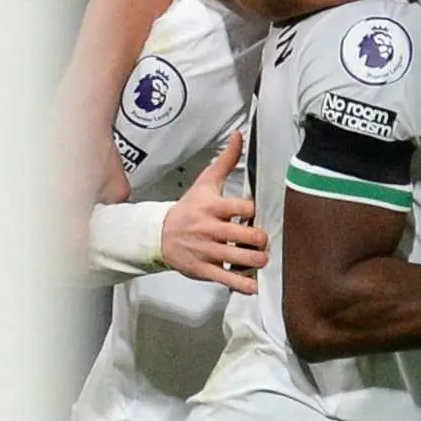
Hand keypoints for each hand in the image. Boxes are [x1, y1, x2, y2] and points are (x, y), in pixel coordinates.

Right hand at [159, 134, 266, 290]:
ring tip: (261, 258)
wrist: (159, 234)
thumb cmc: (189, 207)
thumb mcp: (205, 183)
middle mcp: (209, 229)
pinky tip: (254, 286)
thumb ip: (226, 161)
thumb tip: (239, 135)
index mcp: (212, 206)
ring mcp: (206, 250)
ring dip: (257, 260)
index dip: (253, 212)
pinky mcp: (203, 269)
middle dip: (260, 239)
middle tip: (262, 239)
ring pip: (240, 258)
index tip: (253, 213)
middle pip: (247, 236)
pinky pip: (227, 278)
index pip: (243, 208)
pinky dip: (243, 284)